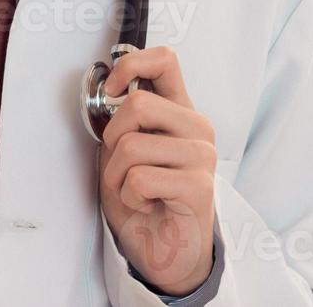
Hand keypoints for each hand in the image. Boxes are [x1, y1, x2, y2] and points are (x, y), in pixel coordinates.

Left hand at [99, 45, 216, 296]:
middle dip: (112, 139)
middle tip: (122, 167)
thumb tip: (110, 90)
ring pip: (132, 145)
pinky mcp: (199, 186)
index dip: (130, 65)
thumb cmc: (143, 199)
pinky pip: (139, 178)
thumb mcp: (125, 150)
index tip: (110, 90)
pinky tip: (148, 205)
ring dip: (117, 175)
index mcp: (179, 111)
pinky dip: (130, 196)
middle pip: (137, 103)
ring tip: (135, 192)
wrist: (164, 252)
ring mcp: (202, 155)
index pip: (164, 60)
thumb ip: (125, 118)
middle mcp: (197, 127)